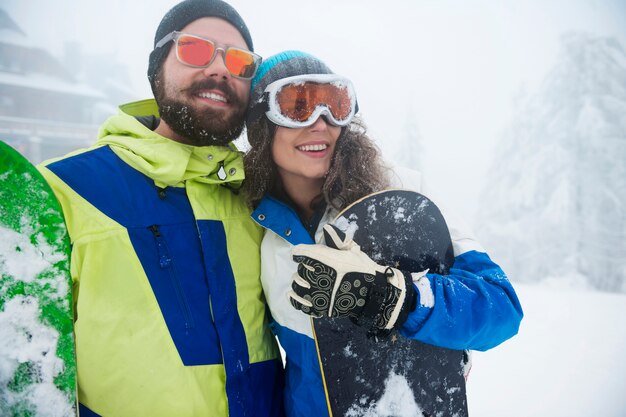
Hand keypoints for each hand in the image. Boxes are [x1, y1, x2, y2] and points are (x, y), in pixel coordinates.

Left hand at [289, 225, 415, 332]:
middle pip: (300, 269)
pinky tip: (293, 293)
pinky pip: (298, 302)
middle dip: (304, 267)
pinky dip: (293, 297)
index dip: (300, 252)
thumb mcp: (353, 250)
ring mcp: (319, 294)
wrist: (373, 294)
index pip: (301, 252)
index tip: (300, 253)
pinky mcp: (319, 308)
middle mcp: (320, 276)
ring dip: (298, 281)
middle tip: (311, 269)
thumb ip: (338, 238)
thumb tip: (327, 227)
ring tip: (304, 281)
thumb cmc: (363, 270)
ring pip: (297, 284)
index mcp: (327, 259)